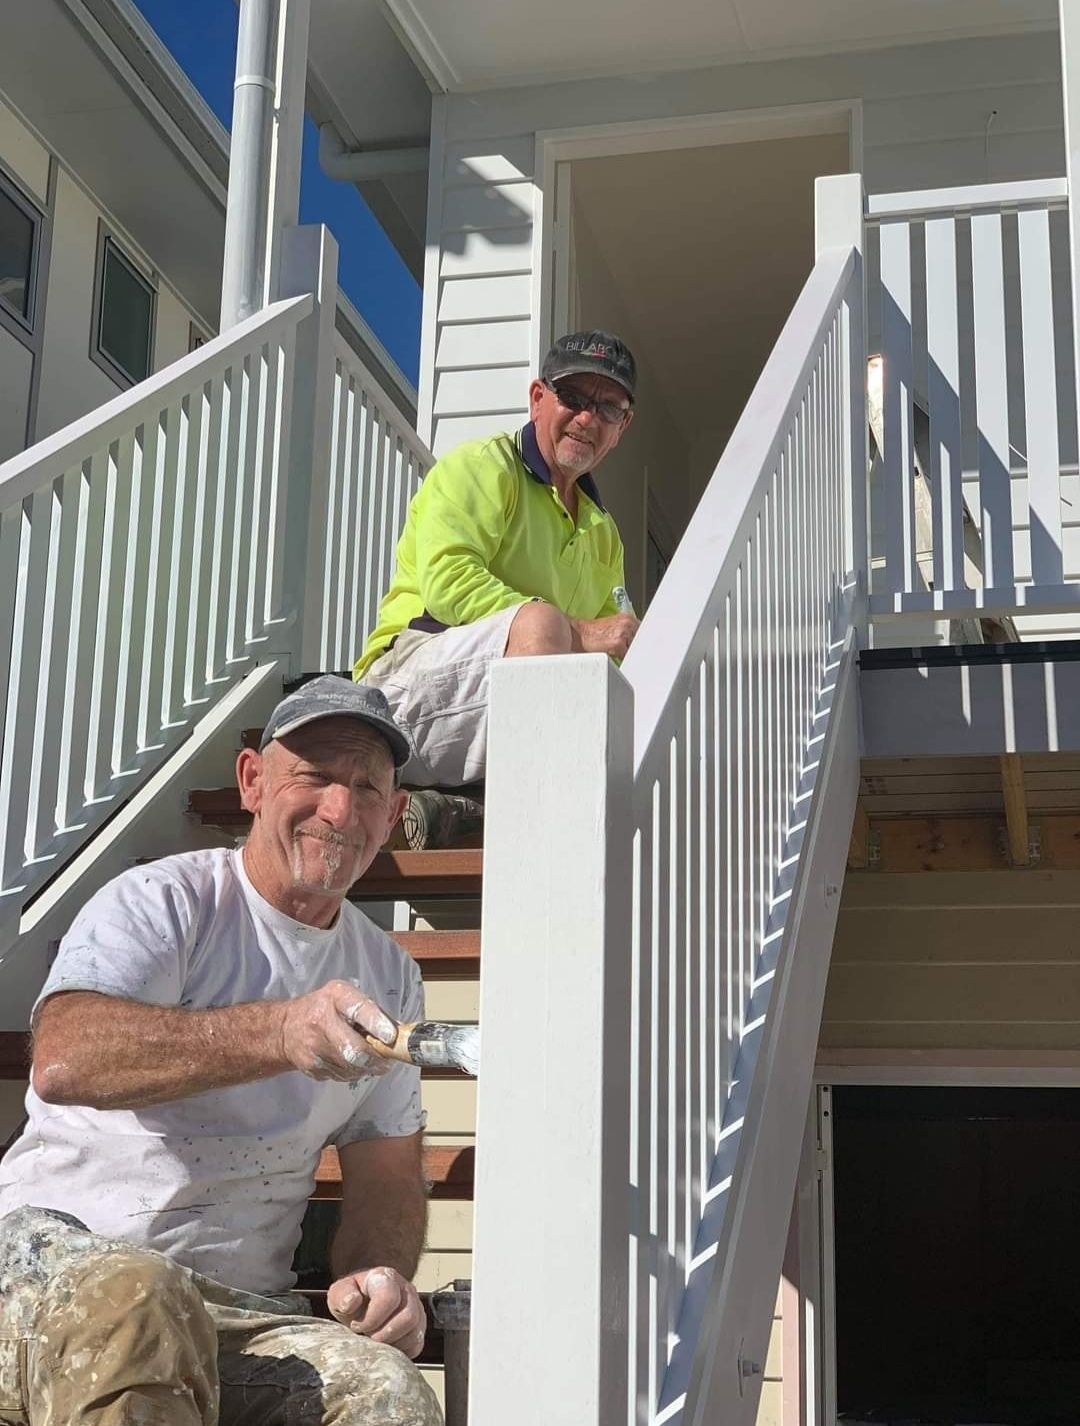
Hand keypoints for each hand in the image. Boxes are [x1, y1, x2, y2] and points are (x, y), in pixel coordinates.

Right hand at [280, 980, 396, 1080]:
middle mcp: (321, 1022)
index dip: (376, 1023)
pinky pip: (342, 1076)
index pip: (358, 1009)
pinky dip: (353, 1072)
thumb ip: (371, 1011)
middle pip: (354, 1050)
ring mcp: (314, 1048)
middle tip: (388, 1060)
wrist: (285, 1029)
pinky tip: (352, 1063)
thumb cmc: (324, 1009)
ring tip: (371, 1060)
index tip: (391, 1035)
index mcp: (335, 997)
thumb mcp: (345, 997)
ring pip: (351, 1068)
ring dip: (367, 1067)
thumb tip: (399, 1032)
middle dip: (376, 1058)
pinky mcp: (312, 1068)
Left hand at [327, 1267, 426, 1357]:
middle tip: (368, 1336)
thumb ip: (342, 1294)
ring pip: (415, 1332)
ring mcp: (416, 1307)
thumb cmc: (352, 1298)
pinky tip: (387, 1344)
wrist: (362, 1303)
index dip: (372, 1319)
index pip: (389, 1298)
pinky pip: (417, 1344)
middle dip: (385, 1334)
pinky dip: (401, 1350)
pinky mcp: (419, 1326)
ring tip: (376, 1339)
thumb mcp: (339, 1293)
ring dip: (393, 1342)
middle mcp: (406, 1289)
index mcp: (386, 1277)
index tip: (356, 1326)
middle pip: (409, 1317)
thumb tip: (352, 1301)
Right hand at [572, 612, 639, 659]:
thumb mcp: (614, 626)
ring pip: (634, 649)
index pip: (644, 632)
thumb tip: (638, 642)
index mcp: (628, 618)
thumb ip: (628, 631)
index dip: (640, 641)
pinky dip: (620, 658)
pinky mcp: (618, 643)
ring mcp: (623, 632)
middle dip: (634, 647)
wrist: (579, 635)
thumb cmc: (594, 633)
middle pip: (641, 641)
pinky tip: (611, 653)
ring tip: (615, 650)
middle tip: (622, 649)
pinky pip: (626, 656)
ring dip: (627, 653)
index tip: (640, 646)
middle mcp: (627, 623)